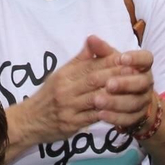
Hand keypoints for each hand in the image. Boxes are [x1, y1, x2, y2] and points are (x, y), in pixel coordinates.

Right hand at [13, 35, 140, 144]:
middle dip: (116, 75)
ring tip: (132, 90)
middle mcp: (65, 89)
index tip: (128, 57)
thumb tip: (93, 40)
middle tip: (136, 71)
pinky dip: (107, 113)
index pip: (90, 65)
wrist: (28, 121)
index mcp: (64, 75)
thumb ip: (79, 60)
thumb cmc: (47, 96)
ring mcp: (68, 107)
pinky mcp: (71, 124)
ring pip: (96, 98)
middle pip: (94, 79)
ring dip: (115, 94)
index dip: (110, 61)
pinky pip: (92, 117)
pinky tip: (120, 110)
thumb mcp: (59, 75)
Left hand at [85, 34, 157, 127]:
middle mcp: (146, 83)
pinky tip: (100, 115)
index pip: (147, 58)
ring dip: (115, 102)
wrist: (127, 101)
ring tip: (97, 100)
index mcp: (142, 66)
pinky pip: (127, 119)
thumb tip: (90, 38)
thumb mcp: (111, 61)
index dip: (136, 58)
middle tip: (108, 84)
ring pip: (133, 103)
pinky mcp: (136, 117)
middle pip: (141, 83)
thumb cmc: (117, 75)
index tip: (122, 58)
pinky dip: (114, 117)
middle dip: (124, 84)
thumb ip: (102, 50)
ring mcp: (143, 102)